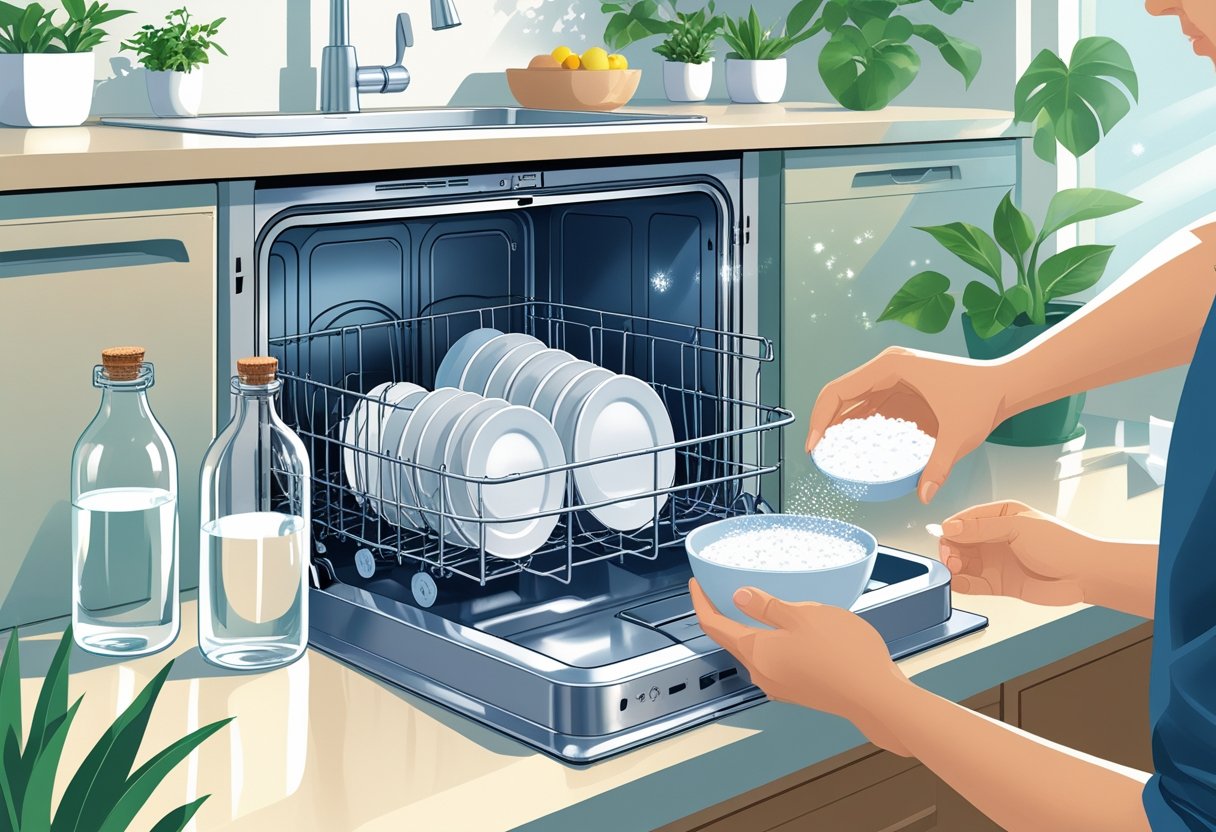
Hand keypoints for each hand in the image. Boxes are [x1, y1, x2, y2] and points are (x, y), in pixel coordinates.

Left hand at [689, 579, 912, 754]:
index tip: (696, 585)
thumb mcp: (803, 616)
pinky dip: (771, 642)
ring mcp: (779, 685)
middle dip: (724, 614)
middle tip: (723, 590)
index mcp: (756, 651)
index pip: (714, 626)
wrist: (875, 697)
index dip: (701, 603)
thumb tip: (739, 596)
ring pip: (755, 651)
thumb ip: (767, 606)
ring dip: (751, 628)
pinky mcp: (798, 690)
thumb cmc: (843, 653)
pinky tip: (788, 630)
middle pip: (732, 639)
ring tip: (758, 606)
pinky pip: (774, 661)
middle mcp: (761, 673)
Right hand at [806, 347, 1010, 502]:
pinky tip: (856, 449)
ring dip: (839, 426)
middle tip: (818, 456)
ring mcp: (893, 379)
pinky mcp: (901, 390)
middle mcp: (887, 368)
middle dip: (823, 424)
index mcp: (891, 367)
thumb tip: (923, 495)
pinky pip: (870, 407)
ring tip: (831, 456)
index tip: (814, 445)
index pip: (838, 390)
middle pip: (840, 394)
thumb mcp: (959, 434)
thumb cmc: (983, 395)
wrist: (1005, 384)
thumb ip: (939, 466)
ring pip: (852, 402)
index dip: (819, 418)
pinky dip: (858, 427)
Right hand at [937, 500, 1096, 605]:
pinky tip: (958, 583)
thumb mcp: (1018, 527)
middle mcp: (994, 538)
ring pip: (963, 563)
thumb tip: (949, 527)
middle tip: (951, 558)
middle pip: (959, 542)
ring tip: (955, 570)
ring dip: (954, 567)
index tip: (945, 537)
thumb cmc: (1060, 544)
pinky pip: (972, 584)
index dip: (952, 528)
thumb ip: (982, 528)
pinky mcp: (998, 584)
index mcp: (1000, 516)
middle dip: (950, 549)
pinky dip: (961, 584)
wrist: (1084, 574)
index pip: (965, 520)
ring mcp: (996, 561)